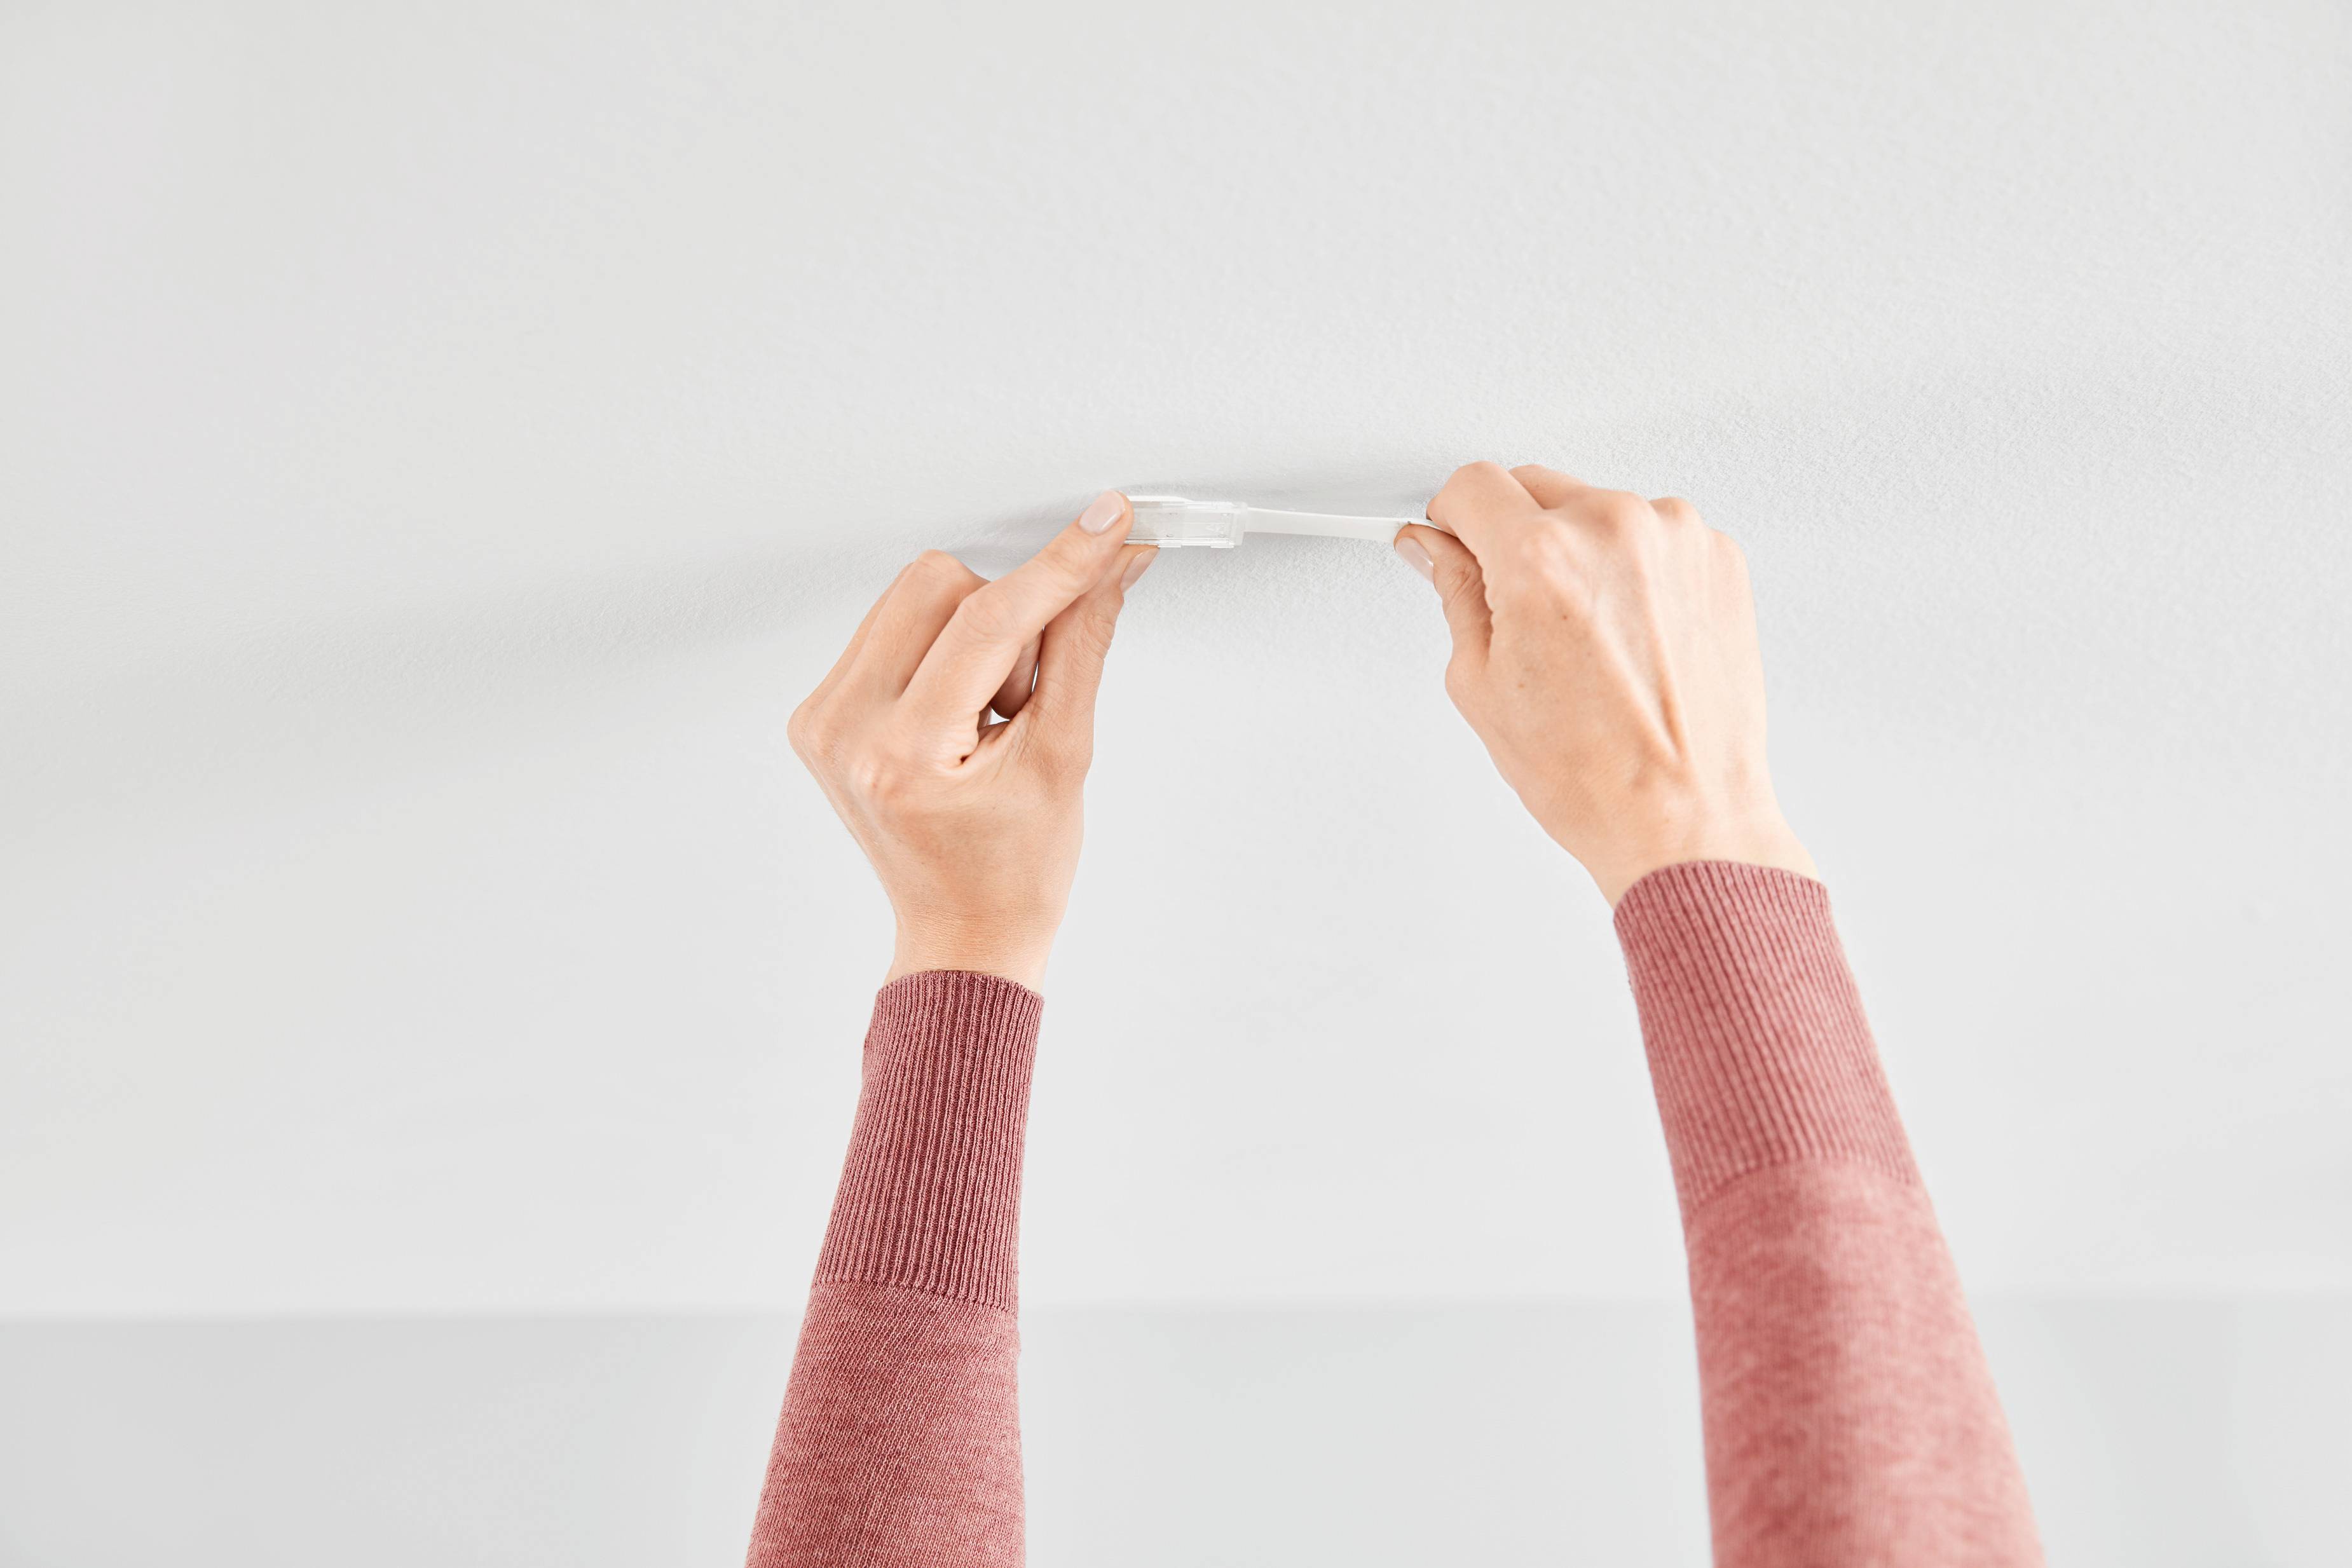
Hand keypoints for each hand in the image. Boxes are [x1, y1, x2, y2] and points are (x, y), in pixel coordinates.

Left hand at [789, 492, 1154, 988]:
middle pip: (938, 585)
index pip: (989, 621)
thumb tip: (1112, 563)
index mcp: (902, 754)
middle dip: (1007, 619)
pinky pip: (890, 628)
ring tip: (990, 716)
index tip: (1108, 525)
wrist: (965, 934)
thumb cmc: (1015, 871)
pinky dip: (940, 651)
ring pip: (912, 597)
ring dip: (973, 634)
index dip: (1058, 567)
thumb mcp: (1067, 756)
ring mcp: (821, 720)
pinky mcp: (818, 714)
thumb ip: (1084, 645)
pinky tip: (958, 715)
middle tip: (1024, 700)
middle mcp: (843, 729)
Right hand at [1394, 462, 1815, 904]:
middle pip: (1536, 486)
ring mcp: (1676, 539)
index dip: (1452, 518)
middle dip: (1514, 534)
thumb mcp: (1483, 686)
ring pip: (1598, 509)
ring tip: (1587, 636)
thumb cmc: (1593, 775)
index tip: (1456, 541)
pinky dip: (1635, 570)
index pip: (1473, 484)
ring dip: (1580, 550)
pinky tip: (1630, 636)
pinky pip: (1654, 536)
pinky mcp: (1718, 558)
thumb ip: (1456, 594)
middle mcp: (1614, 530)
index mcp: (1542, 559)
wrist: (1684, 818)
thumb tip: (1436, 550)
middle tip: (1519, 609)